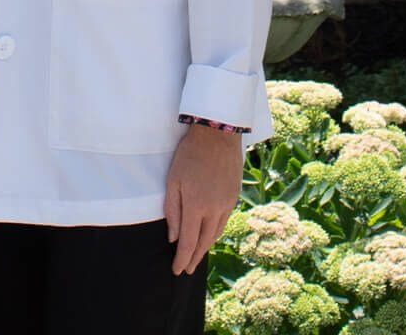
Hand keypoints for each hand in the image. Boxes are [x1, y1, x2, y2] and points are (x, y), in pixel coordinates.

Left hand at [164, 123, 243, 273]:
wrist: (217, 135)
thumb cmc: (189, 154)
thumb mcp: (173, 179)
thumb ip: (172, 210)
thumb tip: (173, 238)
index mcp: (196, 205)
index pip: (188, 242)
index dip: (182, 259)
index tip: (177, 270)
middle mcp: (214, 209)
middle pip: (204, 242)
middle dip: (194, 258)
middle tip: (186, 270)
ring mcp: (226, 204)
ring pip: (215, 234)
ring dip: (205, 247)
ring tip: (196, 256)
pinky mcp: (234, 198)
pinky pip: (223, 222)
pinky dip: (215, 233)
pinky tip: (209, 235)